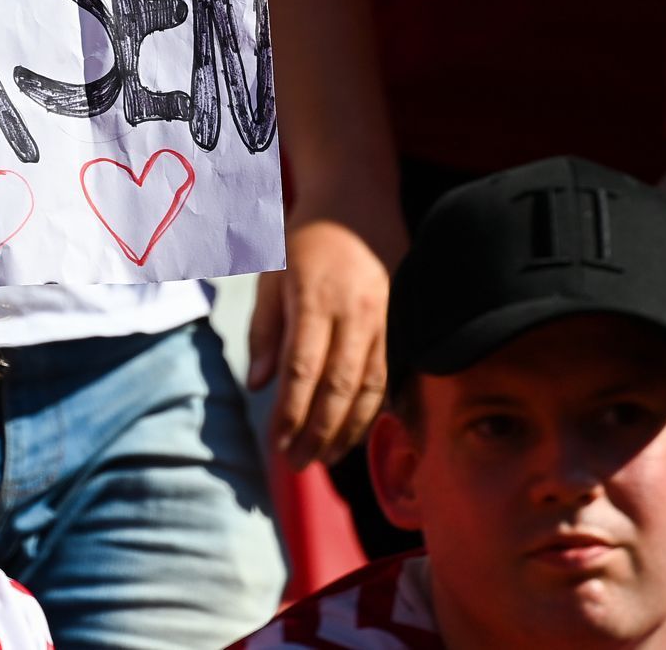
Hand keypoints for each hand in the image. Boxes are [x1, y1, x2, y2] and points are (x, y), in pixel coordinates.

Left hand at [248, 211, 403, 470]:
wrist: (358, 201)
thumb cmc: (305, 241)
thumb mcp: (271, 275)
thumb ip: (264, 330)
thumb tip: (258, 386)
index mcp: (317, 297)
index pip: (303, 368)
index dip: (290, 412)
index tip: (277, 443)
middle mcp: (358, 310)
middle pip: (341, 386)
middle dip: (319, 431)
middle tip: (299, 463)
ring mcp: (388, 316)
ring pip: (373, 387)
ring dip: (350, 429)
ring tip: (326, 457)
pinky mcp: (406, 321)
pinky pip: (396, 375)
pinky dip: (378, 409)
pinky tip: (359, 431)